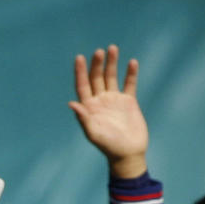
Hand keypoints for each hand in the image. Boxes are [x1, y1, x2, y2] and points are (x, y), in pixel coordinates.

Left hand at [69, 45, 147, 179]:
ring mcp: (115, 100)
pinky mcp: (129, 101)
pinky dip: (131, 73)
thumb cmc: (109, 147)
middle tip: (100, 52)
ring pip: (111, 77)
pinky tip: (132, 63)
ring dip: (111, 63)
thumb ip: (83, 119)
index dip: (80, 72)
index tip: (79, 58)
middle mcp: (101, 100)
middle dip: (97, 64)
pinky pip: (129, 84)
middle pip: (96, 77)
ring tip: (112, 48)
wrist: (128, 154)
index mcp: (89, 107)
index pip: (82, 85)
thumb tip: (72, 104)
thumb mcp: (94, 133)